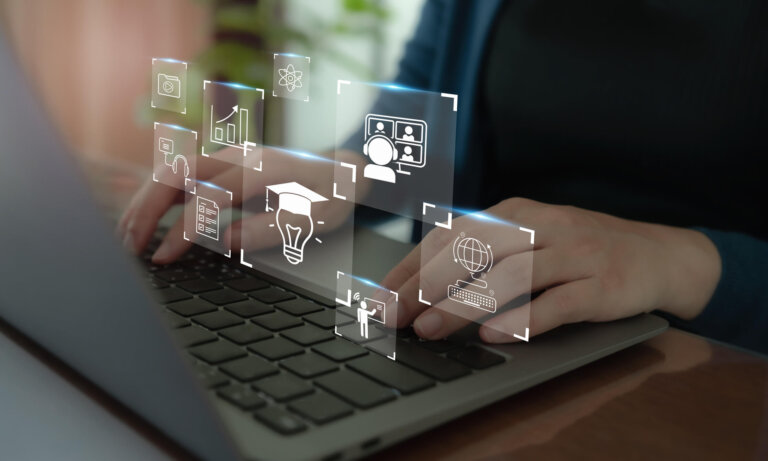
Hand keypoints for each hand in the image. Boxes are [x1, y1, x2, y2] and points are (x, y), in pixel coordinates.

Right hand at [117, 147, 364, 263]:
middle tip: (129, 246)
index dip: (182, 229)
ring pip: (173, 169)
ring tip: (127, 236)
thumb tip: (225, 241)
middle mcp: (240, 154)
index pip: (209, 195)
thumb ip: (269, 229)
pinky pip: (182, 175)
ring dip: (145, 200)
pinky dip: (158, 196)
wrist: (342, 171)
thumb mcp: (313, 219)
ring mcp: (230, 156)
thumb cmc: (331, 196)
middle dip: (147, 208)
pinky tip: (145, 220)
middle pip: (178, 171)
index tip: (163, 257)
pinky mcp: (224, 164)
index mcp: (263, 167)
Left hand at [382, 198, 721, 342]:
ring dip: (464, 304)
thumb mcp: (528, 238)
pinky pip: (558, 302)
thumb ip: (483, 254)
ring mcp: (574, 253)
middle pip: (474, 250)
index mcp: (515, 212)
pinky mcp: (602, 284)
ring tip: (430, 329)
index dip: (412, 266)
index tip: (382, 296)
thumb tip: (420, 286)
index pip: (451, 234)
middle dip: (426, 285)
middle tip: (394, 316)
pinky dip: (523, 320)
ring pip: (511, 276)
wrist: (658, 253)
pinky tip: (494, 336)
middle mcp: (541, 226)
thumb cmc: (577, 250)